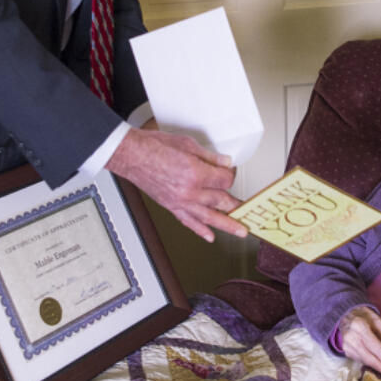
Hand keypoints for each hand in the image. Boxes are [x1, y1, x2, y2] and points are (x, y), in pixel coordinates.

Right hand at [105, 129, 247, 241]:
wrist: (131, 155)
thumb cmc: (154, 146)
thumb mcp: (187, 144)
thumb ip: (209, 157)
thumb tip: (225, 163)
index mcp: (196, 173)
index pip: (225, 180)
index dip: (231, 174)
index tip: (230, 171)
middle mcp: (190, 191)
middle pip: (221, 200)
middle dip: (236, 204)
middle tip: (248, 210)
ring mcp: (180, 201)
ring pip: (209, 217)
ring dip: (227, 225)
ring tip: (241, 231)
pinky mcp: (171, 206)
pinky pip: (188, 222)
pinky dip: (200, 230)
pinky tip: (210, 236)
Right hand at [337, 307, 380, 373]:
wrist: (346, 315)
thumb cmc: (364, 317)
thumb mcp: (378, 322)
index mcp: (359, 326)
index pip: (374, 346)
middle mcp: (351, 337)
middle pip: (369, 358)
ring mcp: (347, 346)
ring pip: (365, 361)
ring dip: (378, 366)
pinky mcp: (346, 351)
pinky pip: (361, 360)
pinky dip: (371, 363)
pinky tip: (378, 362)